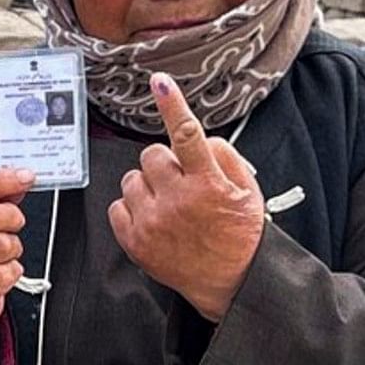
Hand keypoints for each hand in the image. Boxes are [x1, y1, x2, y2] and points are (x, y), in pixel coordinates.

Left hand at [106, 73, 266, 320]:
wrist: (232, 281)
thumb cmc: (239, 234)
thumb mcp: (247, 190)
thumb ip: (223, 157)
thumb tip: (197, 138)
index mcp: (208, 184)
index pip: (188, 135)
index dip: (173, 105)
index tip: (160, 82)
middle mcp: (178, 200)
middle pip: (151, 154)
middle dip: (163, 162)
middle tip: (179, 181)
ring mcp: (153, 222)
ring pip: (131, 179)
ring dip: (146, 185)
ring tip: (167, 203)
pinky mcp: (135, 241)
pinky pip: (117, 207)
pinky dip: (132, 209)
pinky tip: (153, 218)